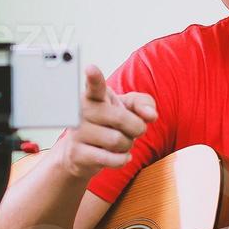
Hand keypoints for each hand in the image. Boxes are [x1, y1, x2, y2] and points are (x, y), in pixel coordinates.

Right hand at [56, 64, 157, 179]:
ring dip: (127, 145)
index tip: (91, 69)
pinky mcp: (78, 154)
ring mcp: (77, 133)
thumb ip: (143, 104)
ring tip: (119, 143)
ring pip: (117, 140)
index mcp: (94, 96)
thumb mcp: (127, 109)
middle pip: (121, 118)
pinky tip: (120, 156)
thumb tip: (151, 115)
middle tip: (134, 130)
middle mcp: (82, 111)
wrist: (81, 153)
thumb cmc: (108, 125)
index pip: (94, 86)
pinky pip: (111, 159)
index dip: (94, 77)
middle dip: (136, 128)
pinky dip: (122, 160)